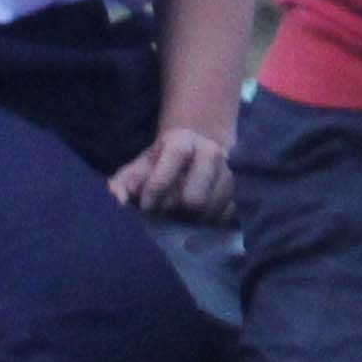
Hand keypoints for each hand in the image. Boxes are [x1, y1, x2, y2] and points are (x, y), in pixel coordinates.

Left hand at [109, 125, 234, 218]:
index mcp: (183, 141)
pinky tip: (201, 217)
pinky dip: (212, 220)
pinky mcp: (244, 187)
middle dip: (175, 209)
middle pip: (195, 196)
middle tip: (166, 211)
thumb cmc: (164, 163)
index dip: (158, 184)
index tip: (146, 205)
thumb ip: (124, 181)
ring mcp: (231, 170)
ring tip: (182, 215)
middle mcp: (211, 152)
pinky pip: (229, 214)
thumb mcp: (141, 166)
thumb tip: (117, 199)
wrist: (200, 149)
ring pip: (212, 209)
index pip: (175, 157)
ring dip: (194, 219)